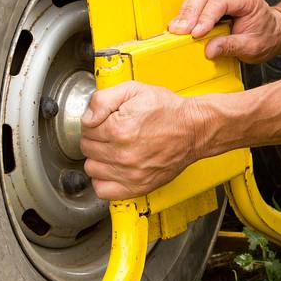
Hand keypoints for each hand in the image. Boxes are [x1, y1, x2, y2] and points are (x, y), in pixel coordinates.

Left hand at [80, 81, 208, 199]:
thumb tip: (86, 117)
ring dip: (98, 158)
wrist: (194, 129)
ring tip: (113, 149)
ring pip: (92, 168)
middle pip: (87, 148)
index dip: (94, 122)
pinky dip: (103, 180)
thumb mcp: (134, 90)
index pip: (85, 128)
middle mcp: (123, 154)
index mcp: (118, 129)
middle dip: (95, 138)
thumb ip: (103, 99)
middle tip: (110, 133)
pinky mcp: (138, 186)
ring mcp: (130, 173)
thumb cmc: (168, 110)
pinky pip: (103, 190)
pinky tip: (112, 168)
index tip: (104, 120)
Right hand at [168, 0, 280, 63]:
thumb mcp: (253, 47)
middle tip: (178, 31)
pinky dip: (187, 12)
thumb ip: (231, 47)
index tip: (195, 33)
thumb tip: (209, 50)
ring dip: (185, 12)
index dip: (205, 17)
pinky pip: (197, 0)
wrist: (274, 32)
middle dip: (189, 12)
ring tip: (176, 29)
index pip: (221, 2)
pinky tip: (181, 25)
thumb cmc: (267, 37)